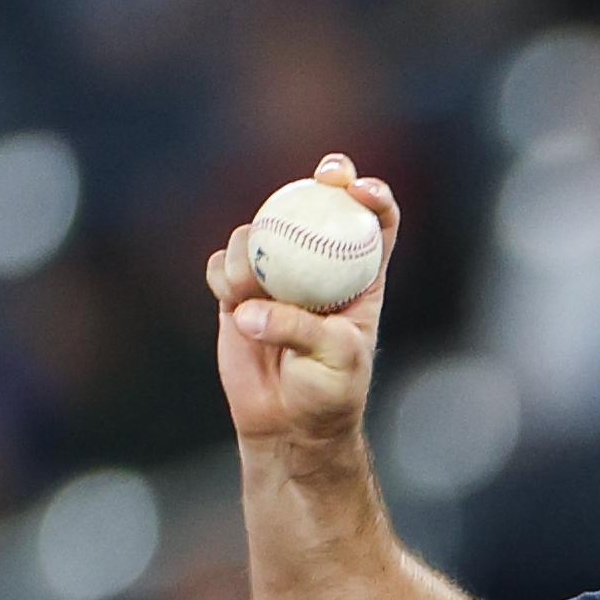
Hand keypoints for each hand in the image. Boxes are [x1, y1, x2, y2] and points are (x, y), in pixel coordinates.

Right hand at [207, 153, 397, 450]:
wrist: (288, 425)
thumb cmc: (328, 393)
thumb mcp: (333, 360)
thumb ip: (298, 329)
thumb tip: (249, 309)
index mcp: (360, 278)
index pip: (375, 224)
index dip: (373, 197)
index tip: (360, 190)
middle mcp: (319, 267)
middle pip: (319, 207)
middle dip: (323, 180)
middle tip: (323, 175)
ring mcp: (277, 275)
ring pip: (261, 232)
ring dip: (253, 247)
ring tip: (249, 290)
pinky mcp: (239, 292)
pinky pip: (224, 265)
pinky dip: (224, 273)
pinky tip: (231, 298)